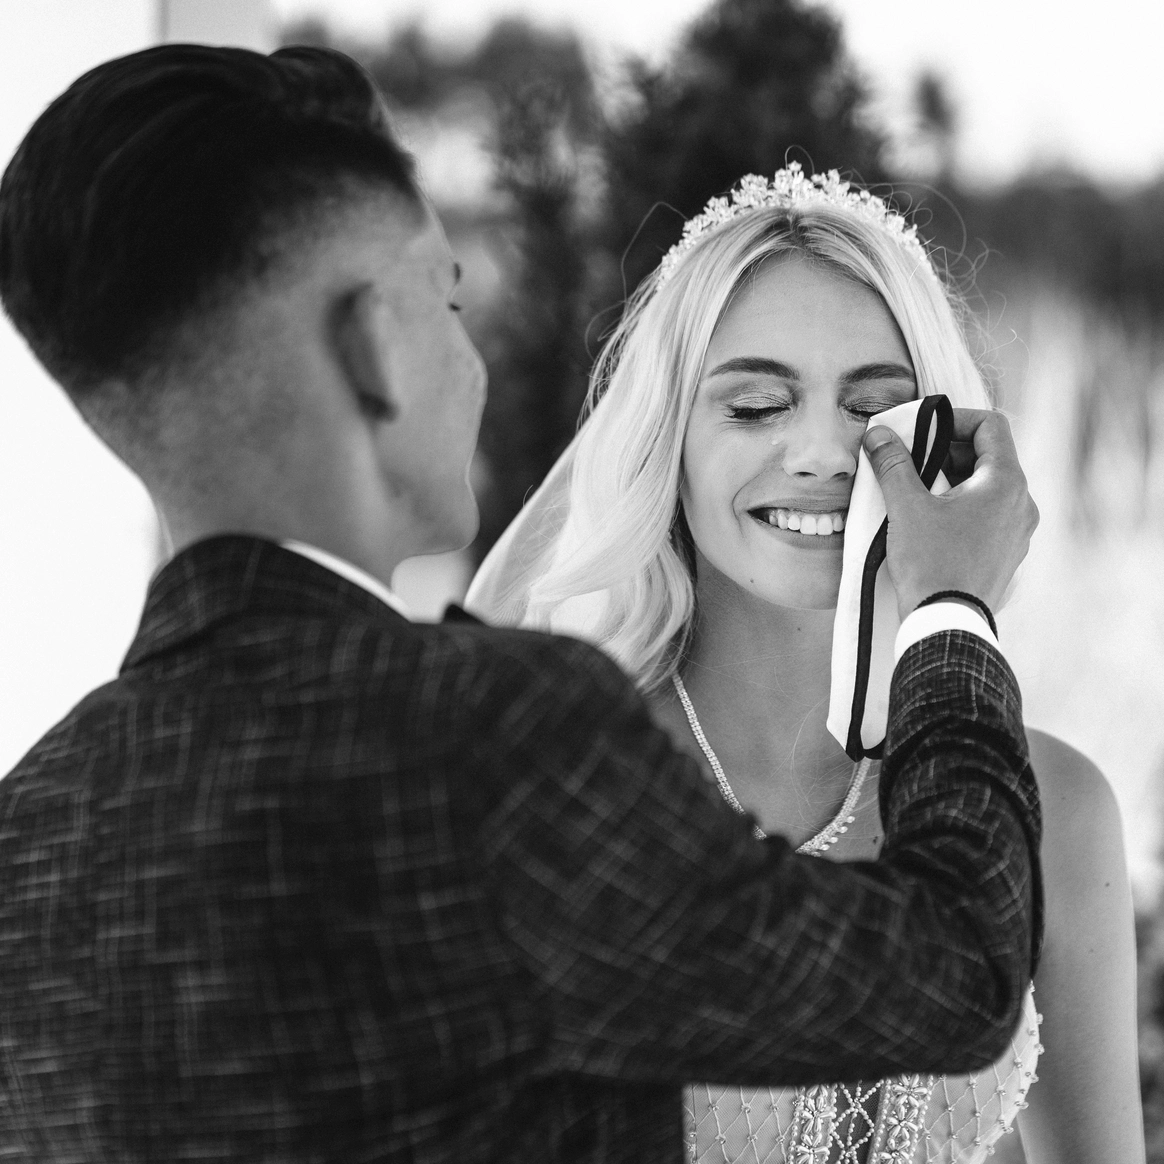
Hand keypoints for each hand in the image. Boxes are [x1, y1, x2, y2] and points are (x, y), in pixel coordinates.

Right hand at [863, 409, 1038, 620]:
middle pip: (989, 456)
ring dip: (953, 480)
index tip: (923, 430)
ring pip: (988, 487)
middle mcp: (1022, 503)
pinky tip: (931, 522)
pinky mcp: (1007, 553)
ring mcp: (1018, 531)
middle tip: (912, 460)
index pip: (991, 426)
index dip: (955, 419)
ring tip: (917, 492)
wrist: (946, 623)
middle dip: (947, 452)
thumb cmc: (931, 563)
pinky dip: (962, 506)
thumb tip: (878, 435)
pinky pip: (988, 514)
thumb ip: (893, 464)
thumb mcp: (906, 507)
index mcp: (1006, 483)